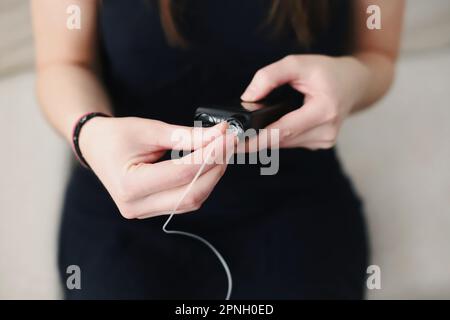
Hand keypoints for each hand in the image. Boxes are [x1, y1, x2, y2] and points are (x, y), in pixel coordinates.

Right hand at [78, 117, 235, 218]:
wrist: (96, 147)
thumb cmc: (117, 135)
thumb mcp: (150, 130)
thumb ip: (186, 136)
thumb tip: (219, 135)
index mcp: (129, 185)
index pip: (181, 173)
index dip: (209, 155)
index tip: (228, 137)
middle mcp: (135, 206)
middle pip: (191, 193)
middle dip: (215, 168)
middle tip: (229, 144)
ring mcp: (144, 212)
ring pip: (191, 200)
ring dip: (211, 176)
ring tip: (221, 152)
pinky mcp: (152, 210)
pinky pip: (185, 201)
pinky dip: (201, 183)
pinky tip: (208, 165)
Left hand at [241, 55, 369, 149]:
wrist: (354, 84)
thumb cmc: (326, 72)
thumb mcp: (297, 63)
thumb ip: (269, 76)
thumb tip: (247, 97)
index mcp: (323, 111)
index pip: (282, 131)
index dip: (255, 140)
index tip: (234, 145)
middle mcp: (326, 131)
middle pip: (280, 140)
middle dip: (254, 140)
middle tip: (230, 139)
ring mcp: (324, 141)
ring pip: (284, 144)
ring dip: (265, 138)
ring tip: (246, 131)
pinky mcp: (320, 144)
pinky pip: (291, 142)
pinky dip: (278, 136)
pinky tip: (270, 127)